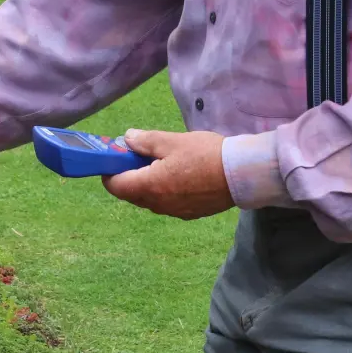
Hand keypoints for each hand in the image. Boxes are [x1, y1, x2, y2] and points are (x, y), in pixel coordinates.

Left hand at [101, 129, 234, 219]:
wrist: (241, 174)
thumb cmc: (206, 154)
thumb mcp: (173, 141)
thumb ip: (146, 141)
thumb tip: (126, 139)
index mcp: (150, 186)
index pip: (116, 186)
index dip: (110, 172)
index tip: (114, 159)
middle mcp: (159, 204)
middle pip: (131, 194)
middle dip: (128, 176)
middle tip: (138, 156)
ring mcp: (174, 211)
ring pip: (149, 200)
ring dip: (146, 185)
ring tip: (160, 163)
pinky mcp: (189, 213)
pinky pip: (166, 204)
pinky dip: (163, 191)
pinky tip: (178, 175)